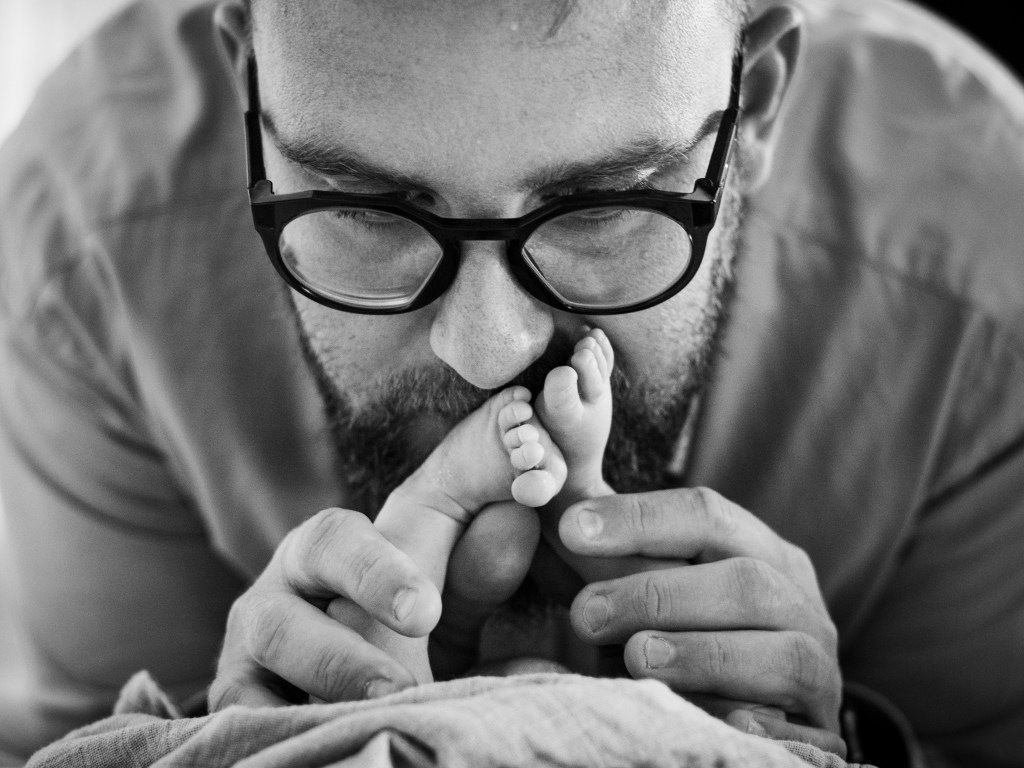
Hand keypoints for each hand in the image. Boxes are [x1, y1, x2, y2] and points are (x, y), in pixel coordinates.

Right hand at [209, 502, 539, 708]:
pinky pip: (239, 723)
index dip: (376, 573)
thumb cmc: (402, 630)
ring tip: (374, 723)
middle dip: (338, 655)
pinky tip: (326, 747)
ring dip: (314, 702)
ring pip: (249, 674)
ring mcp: (243, 658)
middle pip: (277, 618)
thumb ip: (476, 569)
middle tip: (396, 687)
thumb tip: (517, 523)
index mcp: (326, 552)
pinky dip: (275, 735)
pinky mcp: (234, 709)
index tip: (423, 612)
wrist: (354, 689)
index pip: (337, 541)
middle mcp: (273, 597)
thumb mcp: (444, 600)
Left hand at [555, 487, 844, 755]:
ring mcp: (821, 670)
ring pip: (783, 654)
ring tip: (637, 660)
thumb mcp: (644, 584)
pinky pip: (804, 733)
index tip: (571, 529)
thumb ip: (602, 551)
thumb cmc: (684, 633)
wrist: (757, 711)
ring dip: (704, 655)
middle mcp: (800, 603)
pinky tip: (721, 722)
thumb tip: (544, 503)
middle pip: (745, 581)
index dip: (637, 518)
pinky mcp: (824, 736)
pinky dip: (763, 728)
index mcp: (760, 550)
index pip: (706, 514)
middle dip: (659, 594)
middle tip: (586, 615)